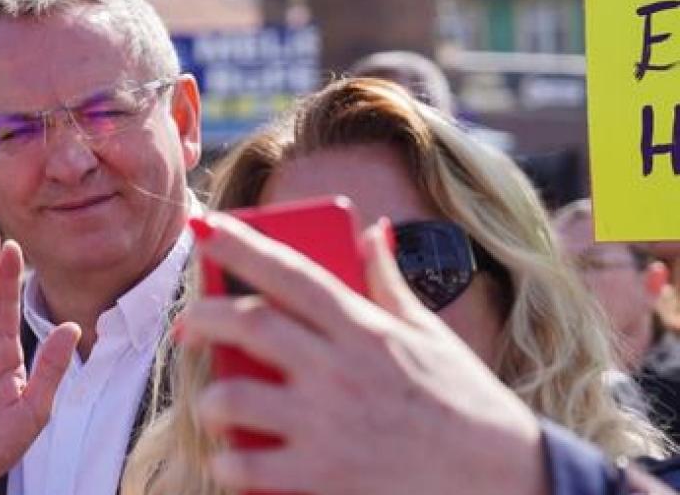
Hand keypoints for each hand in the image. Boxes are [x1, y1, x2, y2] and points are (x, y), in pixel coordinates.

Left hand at [176, 213, 544, 494]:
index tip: (205, 227)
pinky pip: (246, 466)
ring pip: (233, 397)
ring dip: (210, 399)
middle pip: (247, 325)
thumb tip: (372, 231)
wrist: (508, 482)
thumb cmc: (465, 405)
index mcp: (365, 330)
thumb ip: (389, 282)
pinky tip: (231, 457)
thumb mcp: (430, 335)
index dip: (241, 245)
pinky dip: (227, 461)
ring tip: (214, 405)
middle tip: (188, 326)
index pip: (291, 274)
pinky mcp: (323, 479)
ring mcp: (329, 427)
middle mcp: (341, 371)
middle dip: (204, 317)